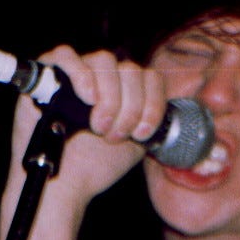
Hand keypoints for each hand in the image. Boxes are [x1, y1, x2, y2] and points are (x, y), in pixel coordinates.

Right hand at [0, 45, 166, 239]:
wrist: (65, 185)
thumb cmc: (97, 165)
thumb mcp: (137, 142)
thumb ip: (154, 120)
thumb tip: (193, 122)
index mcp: (126, 89)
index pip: (151, 77)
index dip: (151, 103)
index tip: (142, 133)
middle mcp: (104, 76)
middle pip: (130, 69)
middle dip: (129, 107)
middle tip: (114, 135)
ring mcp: (76, 72)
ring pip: (104, 60)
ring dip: (108, 97)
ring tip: (98, 125)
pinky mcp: (47, 73)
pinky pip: (66, 55)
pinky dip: (80, 72)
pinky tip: (85, 96)